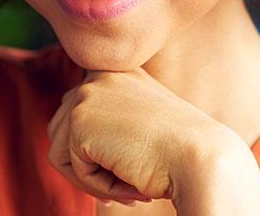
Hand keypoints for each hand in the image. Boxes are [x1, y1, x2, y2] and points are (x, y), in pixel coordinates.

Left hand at [46, 68, 259, 210]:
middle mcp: (98, 76)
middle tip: (128, 183)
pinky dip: (97, 186)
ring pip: (61, 152)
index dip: (97, 151)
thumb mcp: (141, 125)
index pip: (80, 115)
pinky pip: (72, 169)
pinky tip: (130, 182)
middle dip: (89, 165)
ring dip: (92, 178)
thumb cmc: (179, 152)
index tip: (129, 168)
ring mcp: (86, 95)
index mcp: (117, 72)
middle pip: (62, 132)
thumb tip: (58, 151)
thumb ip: (106, 125)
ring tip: (130, 184)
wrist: (201, 158)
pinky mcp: (79, 121)